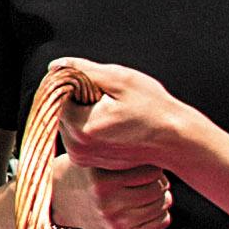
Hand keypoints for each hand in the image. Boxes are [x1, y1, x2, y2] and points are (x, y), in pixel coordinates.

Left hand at [47, 62, 212, 214]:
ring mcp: (82, 158)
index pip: (56, 96)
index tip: (96, 83)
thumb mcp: (120, 80)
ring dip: (82, 110)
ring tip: (112, 110)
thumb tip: (55, 67)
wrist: (174, 140)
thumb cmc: (152, 109)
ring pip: (67, 121)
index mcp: (81, 127)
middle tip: (108, 97)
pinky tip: (111, 122)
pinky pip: (76, 134)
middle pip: (60, 111)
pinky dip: (87, 123)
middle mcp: (77, 148)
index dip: (72, 83)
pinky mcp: (87, 161)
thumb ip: (83, 71)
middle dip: (77, 98)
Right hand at [48, 157, 176, 228]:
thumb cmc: (86, 173)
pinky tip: (150, 208)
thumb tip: (164, 153)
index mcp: (101, 180)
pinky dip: (161, 214)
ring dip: (162, 198)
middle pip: (157, 189)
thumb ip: (124, 154)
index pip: (151, 171)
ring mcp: (114, 224)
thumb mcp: (97, 159)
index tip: (147, 165)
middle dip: (160, 182)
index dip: (153, 166)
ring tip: (151, 192)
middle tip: (152, 179)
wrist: (62, 202)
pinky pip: (159, 224)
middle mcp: (107, 203)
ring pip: (161, 206)